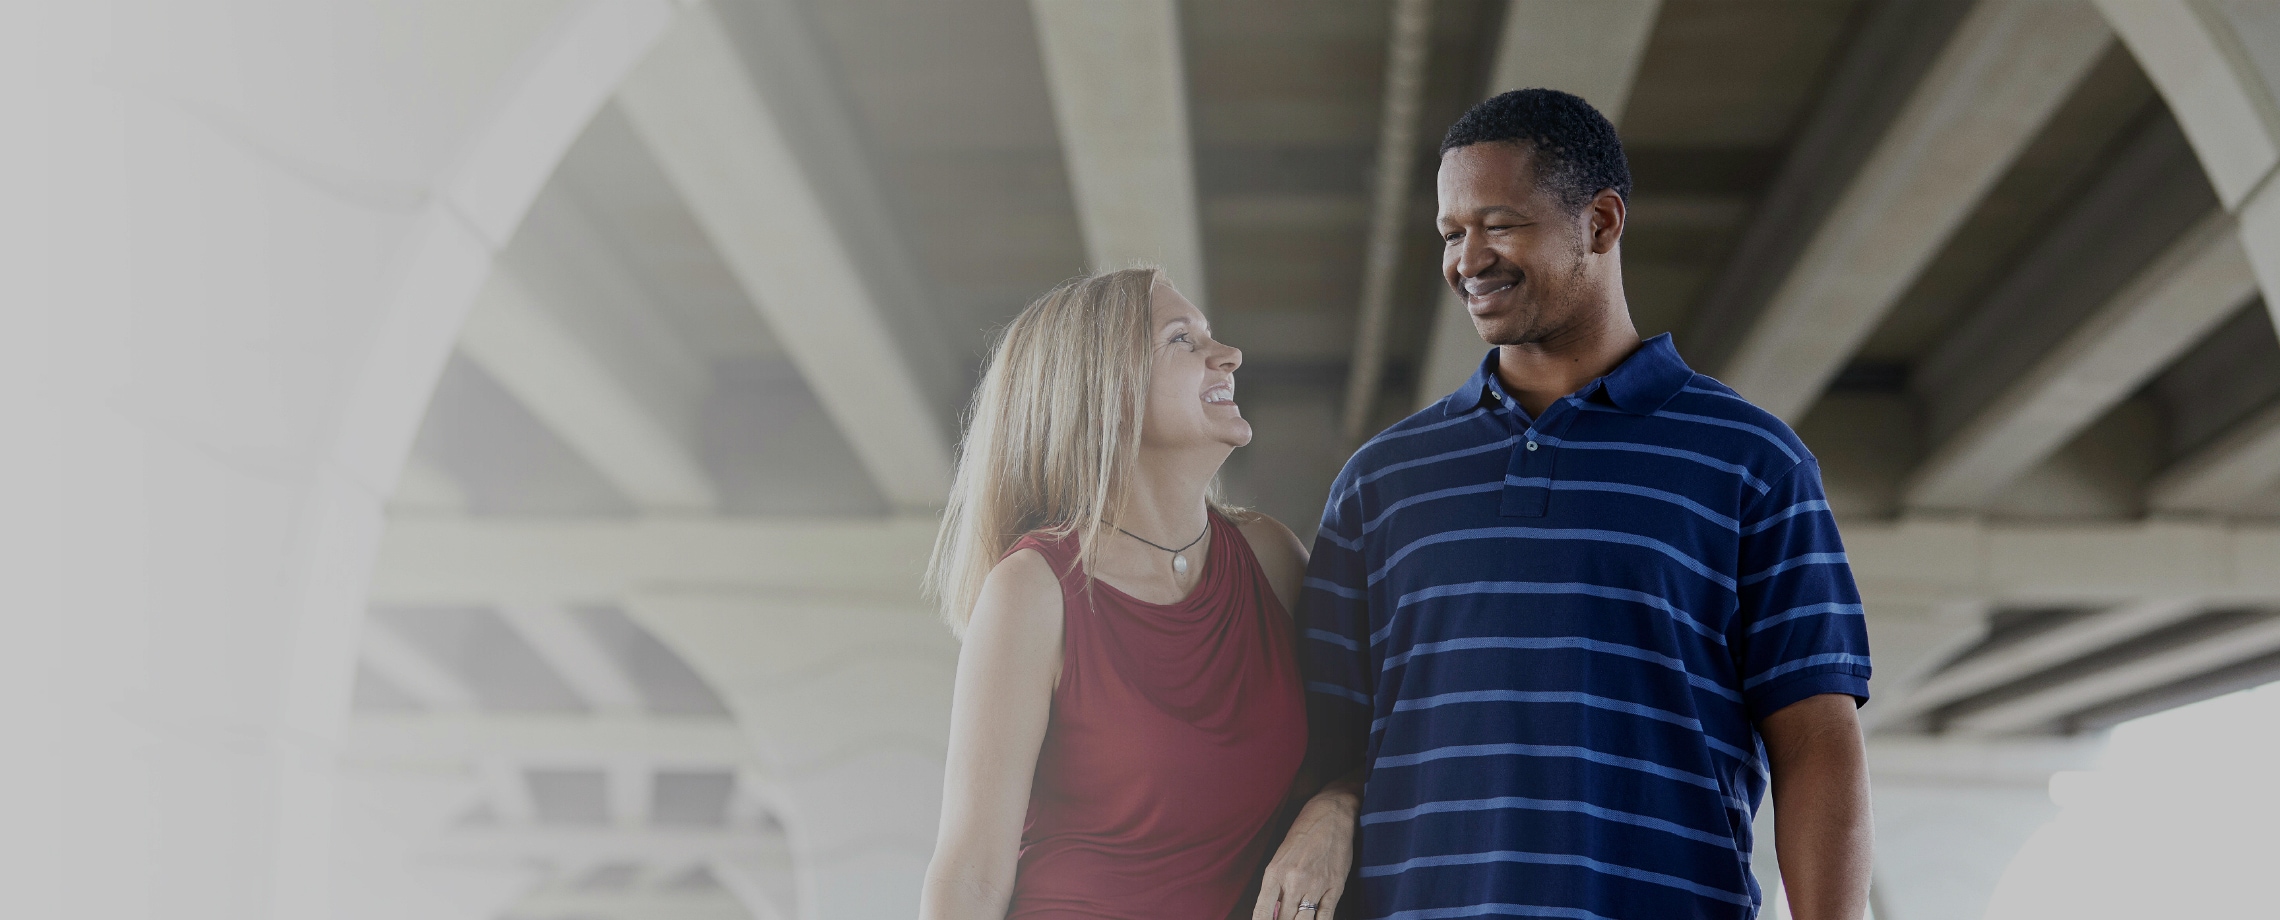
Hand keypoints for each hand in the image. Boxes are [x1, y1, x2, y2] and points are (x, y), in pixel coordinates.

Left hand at [1253, 783, 1357, 919]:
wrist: (1331, 814)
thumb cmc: (1304, 832)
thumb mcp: (1280, 856)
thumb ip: (1276, 885)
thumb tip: (1273, 912)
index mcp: (1274, 872)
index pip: (1262, 912)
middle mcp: (1293, 881)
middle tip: (1285, 919)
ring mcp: (1316, 885)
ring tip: (1297, 919)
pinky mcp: (1335, 887)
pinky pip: (1326, 917)